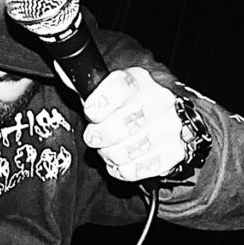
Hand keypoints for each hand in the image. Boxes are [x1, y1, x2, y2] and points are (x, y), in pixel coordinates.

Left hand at [79, 67, 190, 181]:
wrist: (166, 114)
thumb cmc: (131, 101)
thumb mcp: (108, 84)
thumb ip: (86, 82)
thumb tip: (67, 74)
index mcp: (140, 79)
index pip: (118, 90)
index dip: (98, 105)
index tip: (92, 112)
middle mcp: (160, 100)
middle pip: (120, 126)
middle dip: (99, 136)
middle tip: (96, 136)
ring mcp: (171, 127)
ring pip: (126, 152)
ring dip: (110, 155)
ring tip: (111, 148)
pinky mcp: (176, 151)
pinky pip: (138, 170)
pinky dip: (124, 170)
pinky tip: (123, 161)